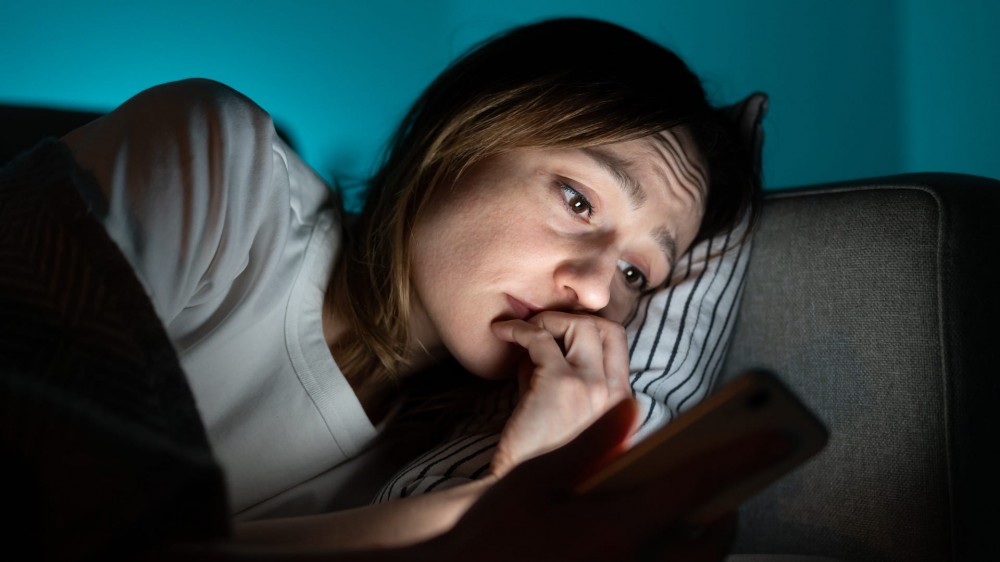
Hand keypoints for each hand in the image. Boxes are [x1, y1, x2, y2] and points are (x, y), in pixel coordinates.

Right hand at [429, 399, 788, 561]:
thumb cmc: (493, 536)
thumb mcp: (532, 482)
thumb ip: (587, 446)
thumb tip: (630, 412)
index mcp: (617, 527)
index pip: (696, 485)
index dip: (741, 456)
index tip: (779, 437)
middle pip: (710, 539)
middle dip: (727, 509)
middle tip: (721, 481)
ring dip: (702, 535)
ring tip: (692, 507)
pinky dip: (673, 553)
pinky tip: (650, 534)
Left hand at [490, 311, 632, 475]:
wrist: (521, 491)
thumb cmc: (536, 454)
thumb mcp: (563, 413)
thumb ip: (561, 377)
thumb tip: (539, 344)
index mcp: (622, 405)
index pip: (618, 345)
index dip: (587, 331)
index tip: (557, 334)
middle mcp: (616, 395)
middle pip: (608, 328)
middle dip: (573, 319)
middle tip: (541, 327)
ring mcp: (592, 388)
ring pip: (581, 325)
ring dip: (548, 320)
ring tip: (520, 331)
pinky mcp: (560, 384)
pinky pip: (541, 338)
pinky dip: (519, 329)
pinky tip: (502, 333)